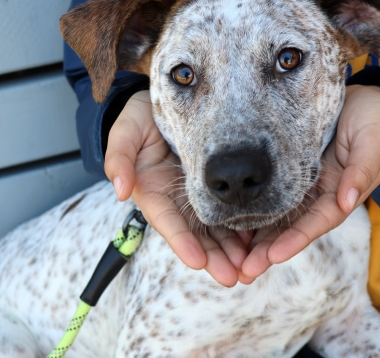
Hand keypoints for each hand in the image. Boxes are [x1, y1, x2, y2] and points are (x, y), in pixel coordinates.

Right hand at [104, 91, 250, 285]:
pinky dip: (242, 226)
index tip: (198, 261)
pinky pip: (229, 209)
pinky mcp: (214, 185)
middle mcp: (175, 198)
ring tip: (248, 266)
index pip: (167, 221)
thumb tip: (120, 191)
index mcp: (153, 190)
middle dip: (212, 256)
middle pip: (194, 233)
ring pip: (215, 227)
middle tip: (232, 275)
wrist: (162, 107)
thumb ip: (120, 158)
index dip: (182, 241)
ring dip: (231, 249)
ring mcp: (196, 193)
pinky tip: (257, 239)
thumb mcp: (126, 132)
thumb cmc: (141, 119)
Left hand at [240, 84, 379, 277]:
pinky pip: (269, 193)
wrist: (362, 102)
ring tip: (234, 258)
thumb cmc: (372, 122)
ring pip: (277, 216)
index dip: (296, 240)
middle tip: (244, 271)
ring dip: (257, 238)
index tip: (273, 257)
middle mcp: (318, 195)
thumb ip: (362, 171)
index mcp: (340, 192)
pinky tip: (232, 222)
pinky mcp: (289, 170)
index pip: (317, 222)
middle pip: (292, 227)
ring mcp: (302, 184)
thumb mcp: (373, 143)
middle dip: (269, 251)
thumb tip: (346, 200)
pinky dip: (253, 210)